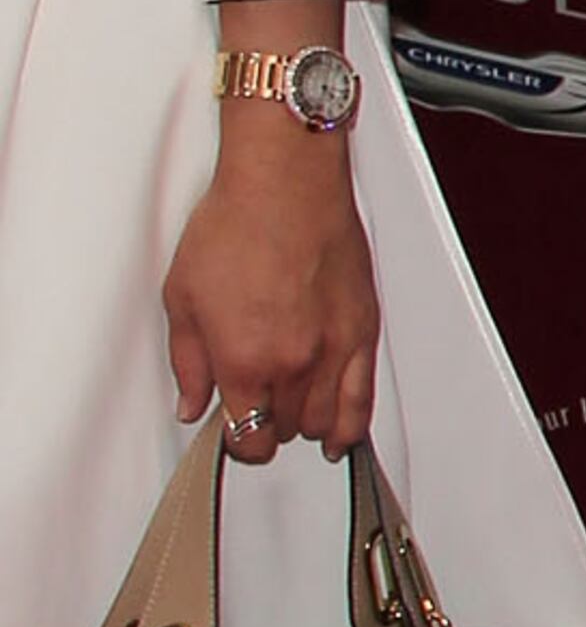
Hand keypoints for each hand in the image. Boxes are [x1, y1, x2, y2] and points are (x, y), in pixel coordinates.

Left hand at [166, 111, 381, 456]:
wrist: (285, 182)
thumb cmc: (236, 224)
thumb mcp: (182, 297)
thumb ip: (188, 362)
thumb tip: (192, 402)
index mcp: (243, 362)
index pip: (246, 439)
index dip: (237, 444)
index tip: (232, 435)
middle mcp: (293, 365)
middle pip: (284, 432)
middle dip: (266, 427)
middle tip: (254, 407)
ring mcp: (333, 350)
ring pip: (324, 422)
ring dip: (304, 425)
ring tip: (292, 416)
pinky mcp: (363, 331)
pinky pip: (362, 399)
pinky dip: (351, 426)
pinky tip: (341, 436)